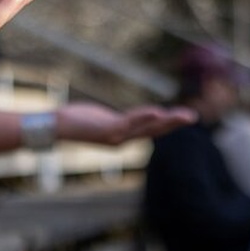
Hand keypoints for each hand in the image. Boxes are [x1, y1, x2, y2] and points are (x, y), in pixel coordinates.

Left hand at [56, 102, 196, 145]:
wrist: (55, 127)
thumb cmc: (75, 121)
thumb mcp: (99, 121)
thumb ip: (113, 121)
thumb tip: (117, 120)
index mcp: (122, 135)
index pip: (150, 129)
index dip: (167, 123)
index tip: (184, 116)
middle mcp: (122, 139)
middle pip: (154, 131)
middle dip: (174, 124)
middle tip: (193, 116)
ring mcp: (116, 136)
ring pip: (147, 129)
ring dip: (167, 122)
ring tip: (184, 116)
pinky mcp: (107, 131)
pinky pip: (130, 123)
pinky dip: (145, 118)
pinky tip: (158, 112)